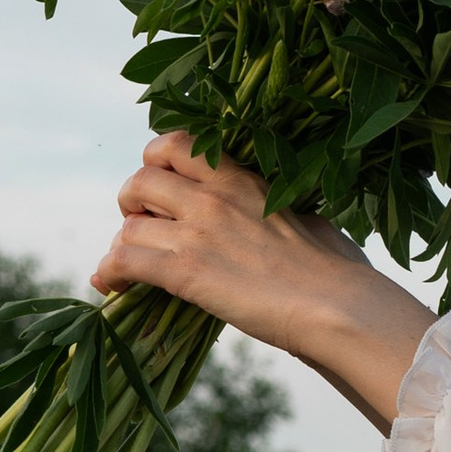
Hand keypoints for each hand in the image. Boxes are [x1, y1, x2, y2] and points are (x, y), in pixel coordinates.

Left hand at [91, 132, 433, 433]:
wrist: (339, 306)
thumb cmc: (339, 271)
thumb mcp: (309, 222)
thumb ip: (283, 214)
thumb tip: (292, 223)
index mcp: (242, 179)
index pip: (174, 146)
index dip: (155, 164)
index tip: (161, 187)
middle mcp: (211, 198)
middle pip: (140, 181)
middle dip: (133, 204)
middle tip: (144, 227)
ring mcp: (196, 233)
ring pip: (127, 226)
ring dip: (123, 245)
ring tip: (131, 266)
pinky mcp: (186, 272)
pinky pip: (124, 261)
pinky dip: (111, 273)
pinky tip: (112, 286)